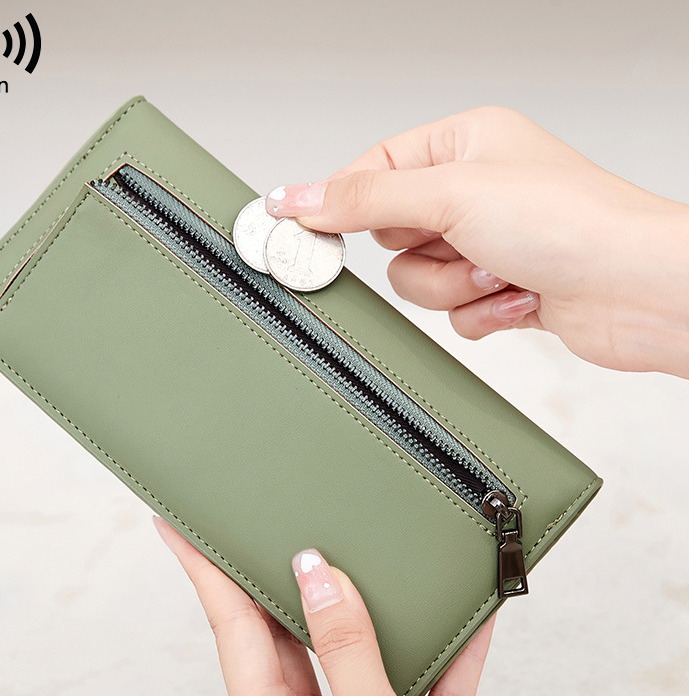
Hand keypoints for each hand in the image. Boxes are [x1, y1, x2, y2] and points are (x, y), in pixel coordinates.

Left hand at [153, 515, 494, 695]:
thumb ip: (344, 649)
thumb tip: (316, 572)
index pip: (231, 627)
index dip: (203, 570)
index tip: (177, 526)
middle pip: (288, 636)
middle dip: (282, 579)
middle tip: (271, 526)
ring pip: (356, 660)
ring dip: (373, 615)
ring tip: (361, 560)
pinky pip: (421, 691)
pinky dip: (443, 660)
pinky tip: (469, 624)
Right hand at [265, 106, 688, 378]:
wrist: (635, 290)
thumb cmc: (573, 222)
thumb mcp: (449, 194)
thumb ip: (363, 198)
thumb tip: (298, 196)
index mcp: (463, 144)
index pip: (372, 170)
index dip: (341, 203)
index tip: (303, 228)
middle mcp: (473, 191)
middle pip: (392, 235)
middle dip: (426, 254)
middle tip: (460, 245)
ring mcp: (486, 243)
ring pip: (418, 280)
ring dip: (455, 287)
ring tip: (500, 272)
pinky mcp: (499, 288)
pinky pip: (452, 311)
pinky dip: (481, 312)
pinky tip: (520, 296)